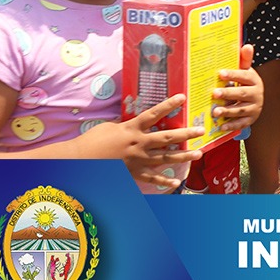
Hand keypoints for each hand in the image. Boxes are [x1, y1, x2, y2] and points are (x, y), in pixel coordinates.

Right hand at [80, 94, 203, 189]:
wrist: (78, 161)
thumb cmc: (92, 141)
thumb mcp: (110, 127)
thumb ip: (127, 125)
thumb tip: (138, 124)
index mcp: (131, 128)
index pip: (153, 113)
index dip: (168, 105)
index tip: (183, 97)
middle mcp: (138, 144)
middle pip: (167, 137)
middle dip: (186, 133)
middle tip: (201, 130)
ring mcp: (137, 160)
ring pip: (165, 158)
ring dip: (183, 156)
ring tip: (198, 153)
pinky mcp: (133, 174)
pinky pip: (151, 179)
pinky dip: (163, 181)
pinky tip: (175, 182)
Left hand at [213, 44, 262, 133]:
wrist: (257, 101)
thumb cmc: (245, 84)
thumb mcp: (246, 72)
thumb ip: (244, 60)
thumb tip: (247, 45)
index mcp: (254, 80)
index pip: (244, 76)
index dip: (233, 75)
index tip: (220, 73)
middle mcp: (256, 94)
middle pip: (242, 94)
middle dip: (228, 94)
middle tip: (214, 93)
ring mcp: (254, 108)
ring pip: (240, 110)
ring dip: (228, 111)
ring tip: (214, 111)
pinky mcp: (251, 119)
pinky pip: (241, 123)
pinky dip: (231, 125)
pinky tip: (221, 126)